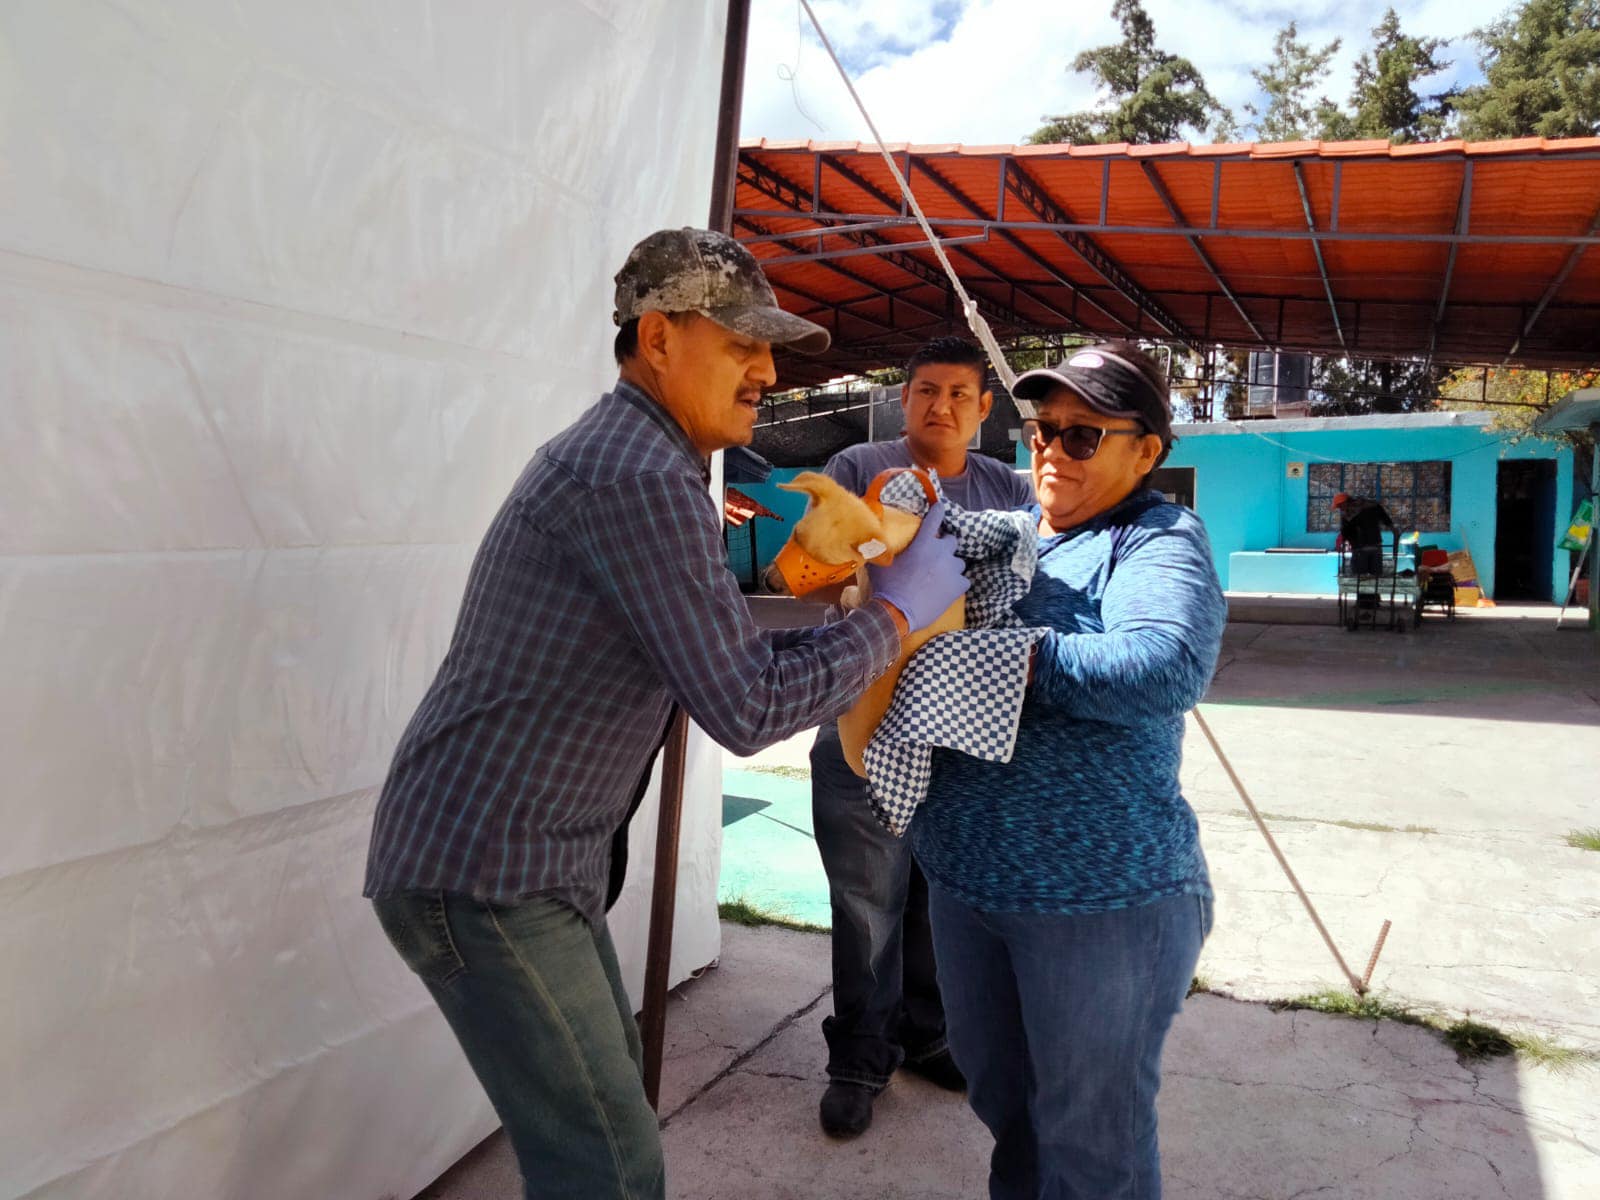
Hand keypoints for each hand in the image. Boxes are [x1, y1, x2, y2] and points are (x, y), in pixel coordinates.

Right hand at [865, 502, 968, 633]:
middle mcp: (940, 552)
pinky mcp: (958, 586)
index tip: (941, 507)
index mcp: (923, 543)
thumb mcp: (881, 562)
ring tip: (940, 576)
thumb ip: (883, 548)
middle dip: (944, 545)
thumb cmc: (886, 586)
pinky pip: (964, 580)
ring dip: (951, 566)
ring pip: (959, 562)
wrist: (897, 612)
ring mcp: (952, 569)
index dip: (939, 511)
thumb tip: (873, 539)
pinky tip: (948, 589)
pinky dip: (957, 583)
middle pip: (952, 540)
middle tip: (935, 555)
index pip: (935, 519)